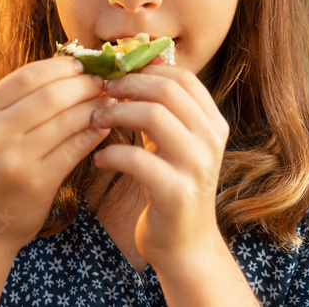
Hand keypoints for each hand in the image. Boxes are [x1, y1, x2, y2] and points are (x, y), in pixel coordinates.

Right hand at [0, 56, 115, 252]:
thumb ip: (23, 102)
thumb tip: (72, 67)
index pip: (28, 76)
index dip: (61, 66)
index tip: (84, 65)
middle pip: (50, 94)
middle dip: (84, 85)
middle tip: (104, 82)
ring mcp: (13, 158)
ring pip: (66, 120)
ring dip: (94, 107)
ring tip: (110, 102)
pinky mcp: (36, 182)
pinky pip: (74, 148)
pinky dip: (93, 134)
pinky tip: (104, 127)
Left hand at [90, 64, 229, 273]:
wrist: (185, 244)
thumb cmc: (171, 185)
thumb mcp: (173, 142)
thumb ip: (162, 109)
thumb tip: (138, 64)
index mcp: (213, 123)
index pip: (182, 78)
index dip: (146, 71)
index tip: (116, 75)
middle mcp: (211, 140)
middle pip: (167, 91)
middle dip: (127, 86)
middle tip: (100, 93)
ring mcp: (197, 166)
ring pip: (154, 116)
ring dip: (116, 113)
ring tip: (96, 121)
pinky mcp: (176, 193)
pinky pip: (137, 159)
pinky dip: (111, 154)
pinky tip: (99, 158)